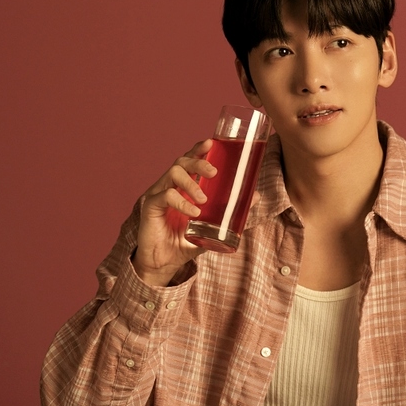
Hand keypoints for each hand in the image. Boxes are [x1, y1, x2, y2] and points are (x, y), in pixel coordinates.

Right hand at [131, 140, 216, 286]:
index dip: (199, 149)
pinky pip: (165, 196)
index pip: (189, 160)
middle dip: (199, 161)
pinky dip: (182, 202)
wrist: (164, 263)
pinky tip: (194, 213)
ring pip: (173, 173)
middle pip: (181, 161)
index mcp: (182, 186)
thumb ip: (230, 212)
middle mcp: (169, 186)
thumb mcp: (212, 226)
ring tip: (203, 200)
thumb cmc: (185, 241)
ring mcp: (158, 194)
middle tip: (214, 172)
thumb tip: (255, 197)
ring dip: (191, 182)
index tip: (211, 142)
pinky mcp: (150, 207)